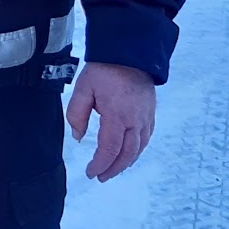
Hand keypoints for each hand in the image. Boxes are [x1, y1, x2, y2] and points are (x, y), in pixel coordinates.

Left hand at [65, 62, 156, 181]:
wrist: (130, 52)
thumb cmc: (105, 69)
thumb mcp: (83, 88)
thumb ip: (77, 114)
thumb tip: (79, 137)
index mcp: (117, 116)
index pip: (109, 149)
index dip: (100, 164)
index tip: (91, 172)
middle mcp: (135, 120)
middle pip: (127, 154)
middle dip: (113, 169)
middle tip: (101, 177)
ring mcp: (146, 117)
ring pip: (139, 148)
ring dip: (126, 162)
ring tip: (113, 169)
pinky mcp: (151, 112)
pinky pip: (146, 138)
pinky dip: (137, 150)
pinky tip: (129, 153)